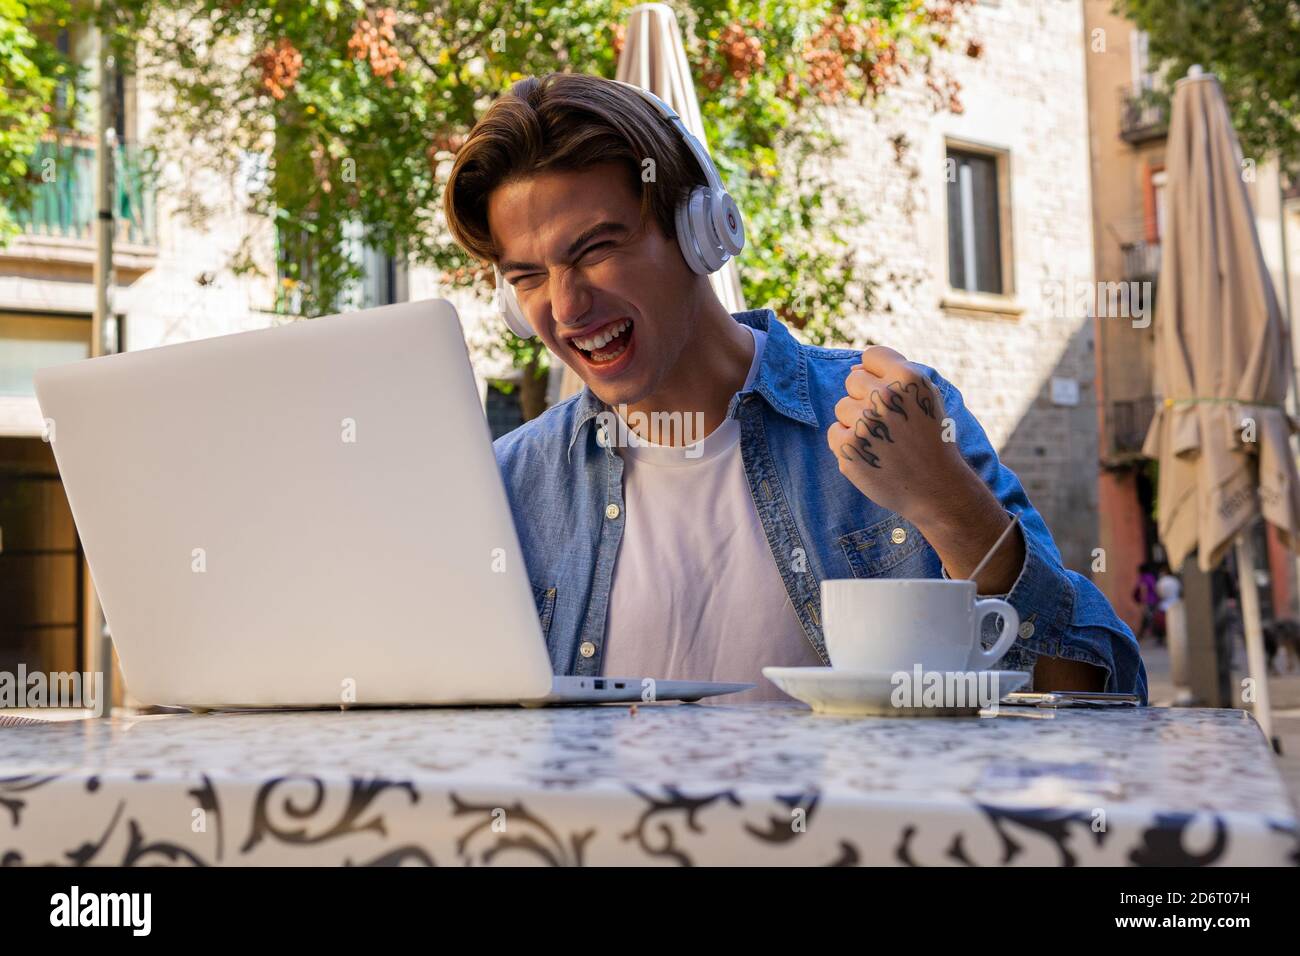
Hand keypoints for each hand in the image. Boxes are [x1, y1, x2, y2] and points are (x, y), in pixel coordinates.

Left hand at [826, 345, 966, 523]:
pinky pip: (834, 432)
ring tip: (882, 440)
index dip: (877, 374)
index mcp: (909, 377)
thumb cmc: (931, 440)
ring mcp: (865, 422)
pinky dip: (848, 444)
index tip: (889, 396)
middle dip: (865, 399)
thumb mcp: (927, 399)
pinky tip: (872, 454)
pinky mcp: (848, 447)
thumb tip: (853, 368)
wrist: (936, 488)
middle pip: (852, 380)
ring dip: (856, 422)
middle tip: (888, 423)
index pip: (871, 356)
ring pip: (842, 407)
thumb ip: (895, 376)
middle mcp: (886, 396)